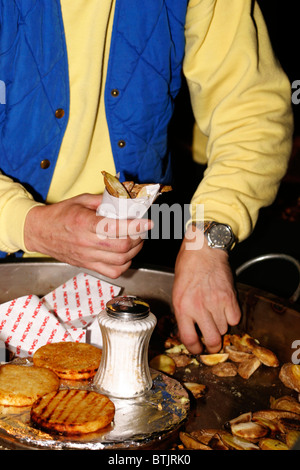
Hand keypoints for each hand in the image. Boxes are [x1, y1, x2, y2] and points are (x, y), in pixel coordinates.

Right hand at [24, 193, 152, 278]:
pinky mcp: (87, 265)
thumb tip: (125, 198)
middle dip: (138, 237)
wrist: (40, 232)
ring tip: (136, 240)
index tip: (147, 222)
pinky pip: (112, 271)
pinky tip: (125, 254)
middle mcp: (86, 242)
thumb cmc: (60, 215)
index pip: (114, 228)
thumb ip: (104, 200)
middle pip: (121, 247)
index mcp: (83, 223)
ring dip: (134, 250)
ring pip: (120, 260)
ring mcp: (87, 257)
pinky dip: (124, 264)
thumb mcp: (81, 200)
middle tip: (142, 229)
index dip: (135, 226)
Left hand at [172, 224, 240, 353]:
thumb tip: (189, 331)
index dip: (194, 349)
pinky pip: (235, 319)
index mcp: (182, 306)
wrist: (203, 250)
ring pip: (224, 329)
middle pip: (212, 339)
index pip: (189, 338)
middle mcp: (199, 307)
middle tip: (212, 344)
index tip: (197, 349)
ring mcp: (216, 302)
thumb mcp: (177, 291)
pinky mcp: (230, 297)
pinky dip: (232, 318)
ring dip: (221, 327)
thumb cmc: (188, 267)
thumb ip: (183, 312)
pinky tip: (225, 310)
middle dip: (213, 346)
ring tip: (216, 317)